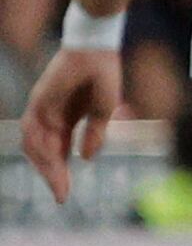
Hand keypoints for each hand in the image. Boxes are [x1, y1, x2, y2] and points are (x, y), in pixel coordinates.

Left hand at [20, 46, 122, 203]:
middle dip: (52, 176)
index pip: (57, 151)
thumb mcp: (103, 110)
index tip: (65, 195)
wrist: (97, 49)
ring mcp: (42, 108)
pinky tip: (55, 164)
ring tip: (59, 186)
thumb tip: (86, 158)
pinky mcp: (40, 101)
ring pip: (35, 145)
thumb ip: (95, 133)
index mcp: (65, 118)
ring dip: (46, 167)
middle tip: (61, 196)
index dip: (60, 172)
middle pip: (43, 152)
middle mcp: (50, 116)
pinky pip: (35, 131)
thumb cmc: (103, 74)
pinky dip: (42, 149)